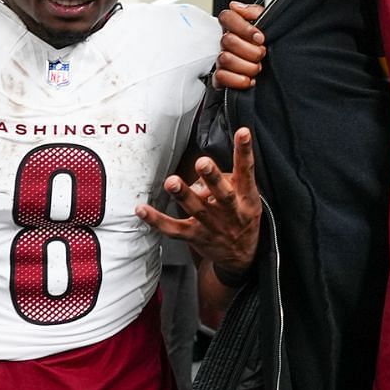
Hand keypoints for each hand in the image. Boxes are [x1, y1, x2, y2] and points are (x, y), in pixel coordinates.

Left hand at [137, 128, 260, 275]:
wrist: (241, 257)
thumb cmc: (241, 218)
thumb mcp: (247, 199)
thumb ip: (228, 179)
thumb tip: (202, 170)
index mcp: (246, 198)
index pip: (247, 171)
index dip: (244, 151)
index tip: (243, 132)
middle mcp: (230, 212)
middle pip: (222, 194)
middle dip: (212, 178)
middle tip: (202, 162)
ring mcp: (212, 226)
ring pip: (196, 210)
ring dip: (183, 195)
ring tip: (171, 181)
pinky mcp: (194, 236)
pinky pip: (173, 229)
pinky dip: (156, 220)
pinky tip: (142, 209)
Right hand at [213, 1, 265, 89]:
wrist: (275, 73)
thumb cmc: (266, 48)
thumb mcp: (268, 25)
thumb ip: (254, 12)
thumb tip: (236, 6)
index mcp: (235, 28)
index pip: (227, 17)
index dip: (243, 27)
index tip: (260, 37)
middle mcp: (226, 43)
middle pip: (227, 40)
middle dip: (251, 50)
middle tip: (261, 54)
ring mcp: (221, 60)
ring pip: (224, 58)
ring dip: (247, 66)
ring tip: (257, 68)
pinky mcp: (221, 78)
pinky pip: (220, 77)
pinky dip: (237, 80)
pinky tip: (249, 79)